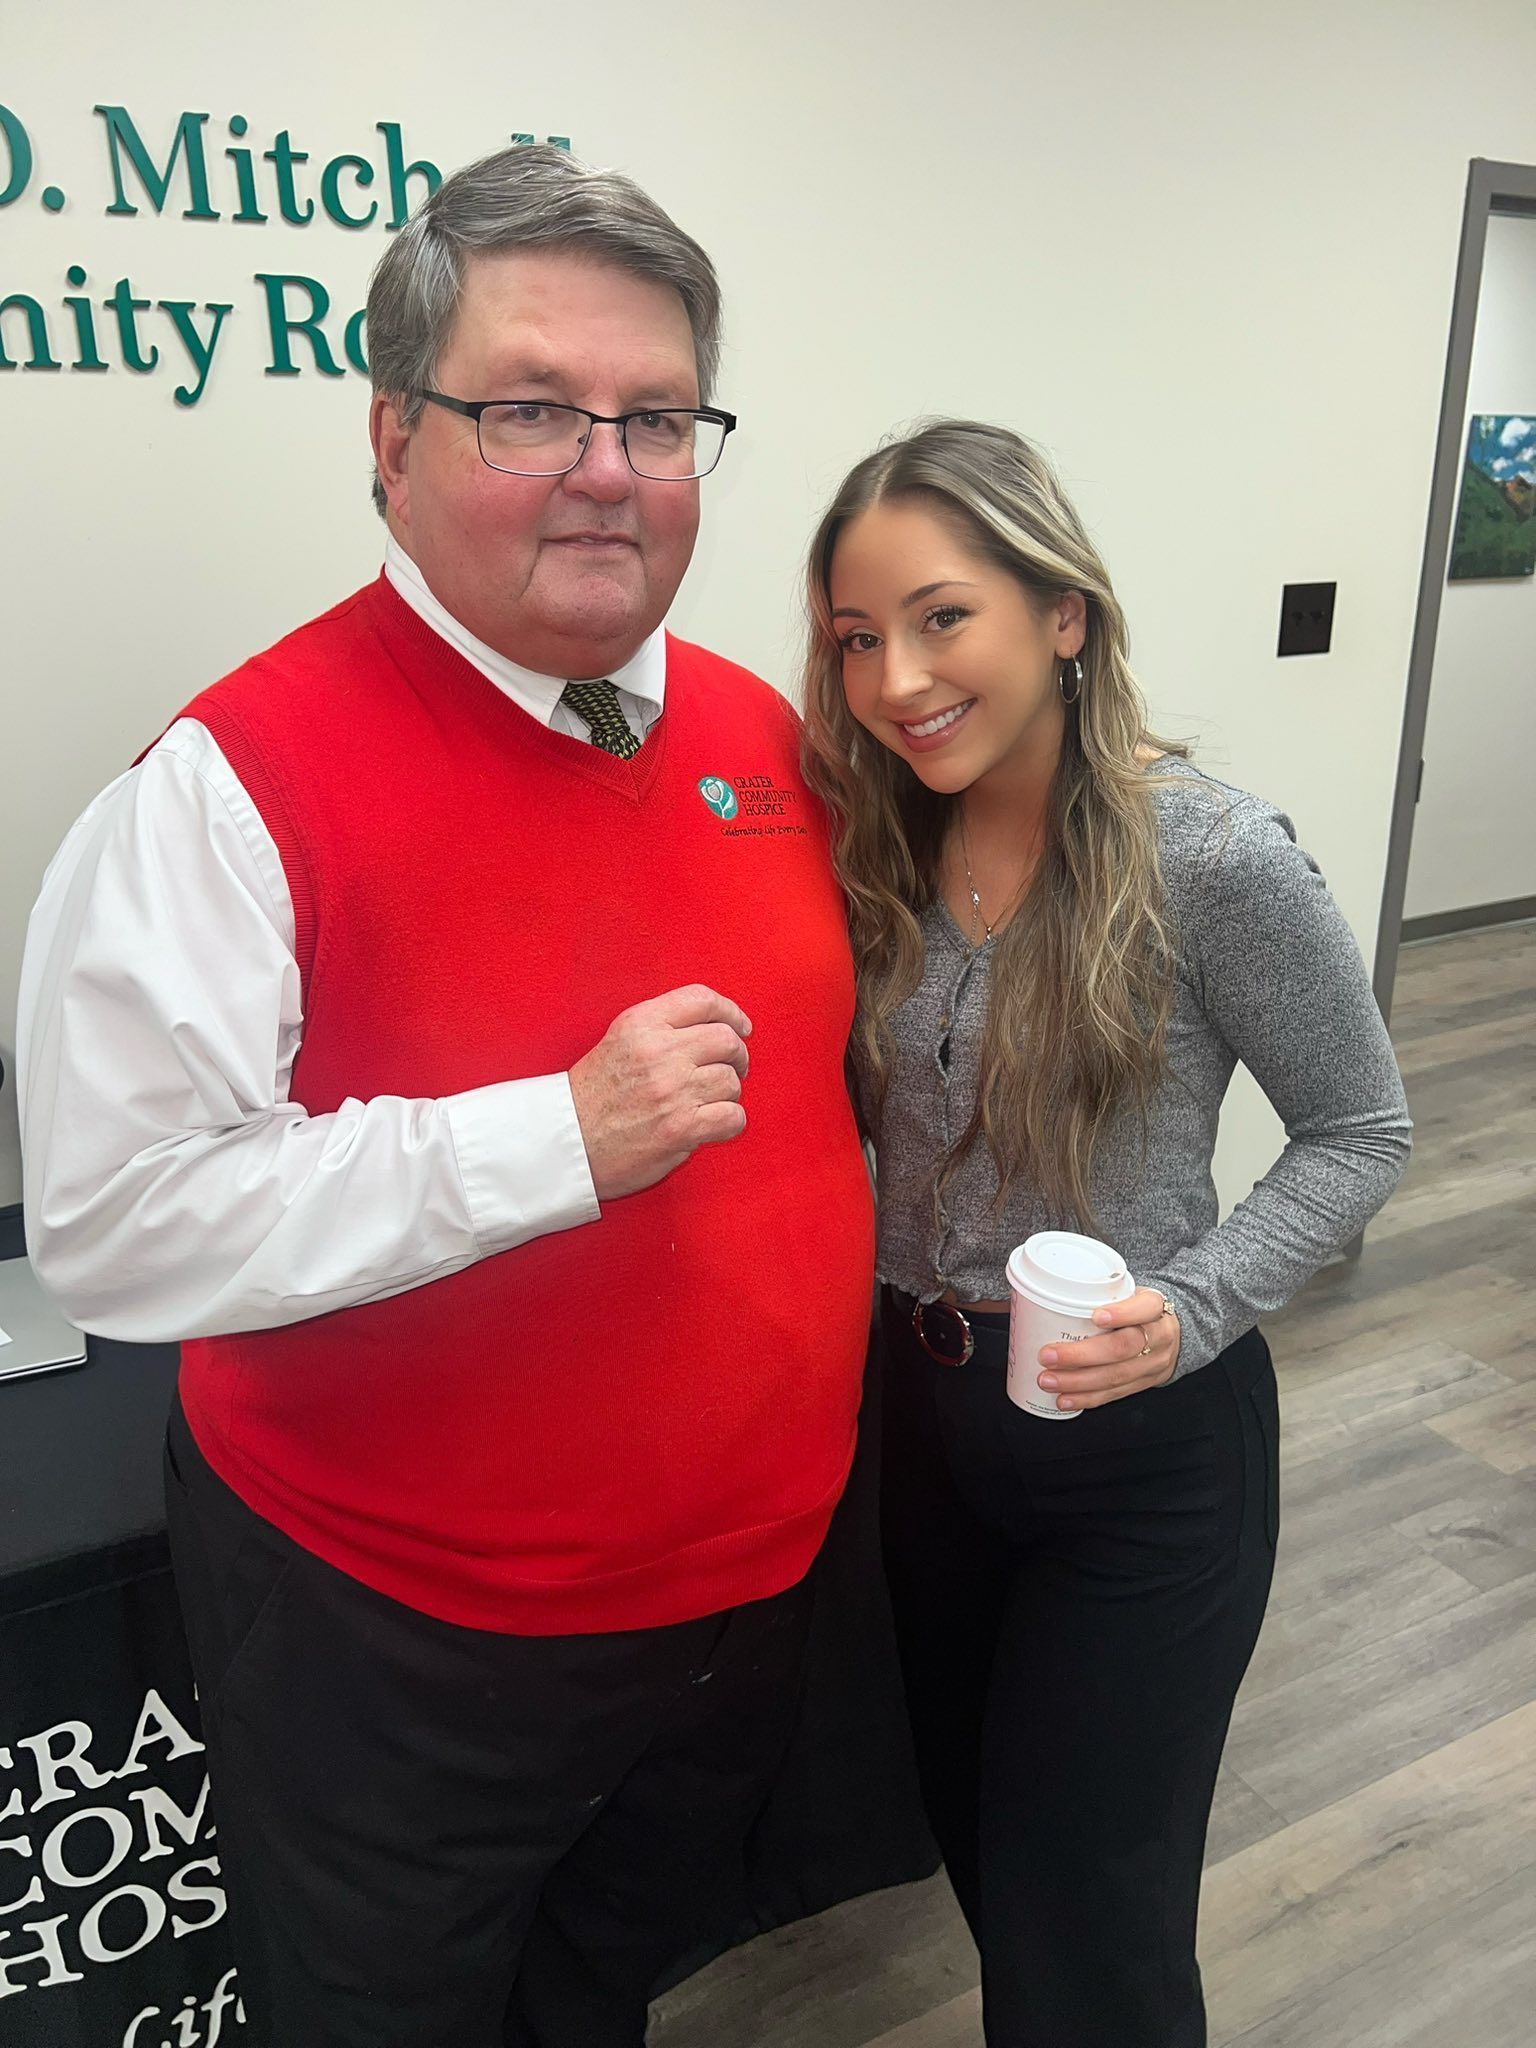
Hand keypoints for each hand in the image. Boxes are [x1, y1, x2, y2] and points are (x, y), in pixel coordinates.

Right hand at [569, 985, 751, 1201]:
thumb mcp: (619, 1041)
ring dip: (728, 1093)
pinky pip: (733, 1117)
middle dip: (737, 1056)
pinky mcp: (681, 1127)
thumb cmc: (592, 1096)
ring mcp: (672, 1089)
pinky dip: (730, 1122)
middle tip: (732, 1069)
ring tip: (709, 1101)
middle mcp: (658, 1051)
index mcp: (640, 1024)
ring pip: (731, 1080)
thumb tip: (716, 1026)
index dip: (731, 1012)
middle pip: (726, 1039)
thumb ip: (661, 1028)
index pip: (702, 999)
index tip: (740, 1026)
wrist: (565, 1143)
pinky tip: (713, 1125)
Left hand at [1035, 1286, 1180, 1410]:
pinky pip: (1115, 1394)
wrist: (1173, 1332)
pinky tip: (1065, 1398)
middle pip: (1124, 1347)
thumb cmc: (1137, 1308)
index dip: (1122, 1313)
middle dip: (1083, 1355)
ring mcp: (1154, 1363)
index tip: (1096, 1316)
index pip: (1144, 1307)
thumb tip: (1040, 1295)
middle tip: (1049, 1355)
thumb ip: (1098, 1293)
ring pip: (1116, 1375)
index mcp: (1156, 1306)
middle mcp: (1159, 1336)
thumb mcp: (1129, 1292)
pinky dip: (1087, 1398)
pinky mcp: (1145, 1383)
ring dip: (1078, 1382)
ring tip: (1048, 1380)